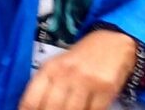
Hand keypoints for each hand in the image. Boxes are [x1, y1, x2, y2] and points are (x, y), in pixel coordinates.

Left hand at [19, 29, 135, 109]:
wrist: (113, 41)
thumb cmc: (82, 58)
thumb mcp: (58, 66)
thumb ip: (45, 88)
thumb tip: (34, 109)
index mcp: (50, 69)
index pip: (31, 101)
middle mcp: (67, 73)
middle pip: (51, 109)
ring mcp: (87, 80)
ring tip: (73, 108)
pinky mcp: (106, 86)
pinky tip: (88, 107)